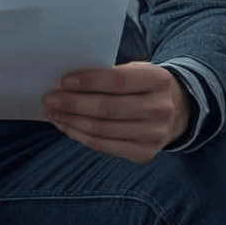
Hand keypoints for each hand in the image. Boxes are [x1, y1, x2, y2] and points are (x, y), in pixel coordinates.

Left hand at [40, 62, 190, 164]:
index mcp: (158, 80)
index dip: (89, 82)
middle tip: (49, 99)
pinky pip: (104, 146)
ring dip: (71, 121)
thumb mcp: (136, 71)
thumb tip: (66, 84)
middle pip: (108, 109)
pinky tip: (66, 126)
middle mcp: (160, 109)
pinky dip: (80, 136)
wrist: (176, 110)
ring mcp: (154, 135)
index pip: (119, 81)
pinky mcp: (144, 154)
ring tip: (52, 113)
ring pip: (102, 130)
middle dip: (73, 104)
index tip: (64, 81)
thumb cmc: (143, 85)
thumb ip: (109, 75)